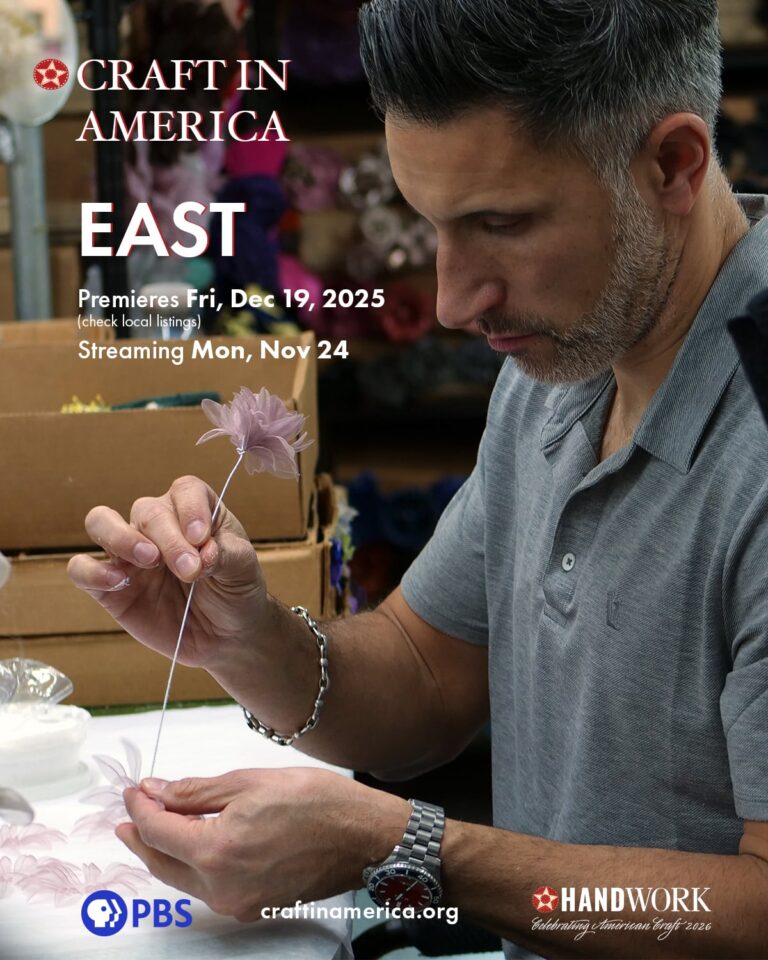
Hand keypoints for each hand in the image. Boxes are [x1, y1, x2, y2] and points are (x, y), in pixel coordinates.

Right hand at [67, 476, 267, 668]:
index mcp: (193, 510)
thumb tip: (202, 550)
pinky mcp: (109, 586)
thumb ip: (224, 555)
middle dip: (168, 538)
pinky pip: (82, 568)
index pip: (184, 490)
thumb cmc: (236, 591)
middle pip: (146, 510)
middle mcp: (158, 525)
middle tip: (189, 569)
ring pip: (101, 522)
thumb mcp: (243, 570)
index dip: (191, 510)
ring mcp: (129, 553)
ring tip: (149, 560)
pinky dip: (92, 571)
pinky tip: (117, 582)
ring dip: (121, 537)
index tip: (203, 539)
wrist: (226, 635)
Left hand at [117, 768, 409, 920]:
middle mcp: (221, 887)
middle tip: (128, 814)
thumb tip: (158, 790)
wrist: (363, 835)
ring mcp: (236, 902)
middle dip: (140, 836)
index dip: (140, 806)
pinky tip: (193, 843)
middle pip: (162, 862)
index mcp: (217, 850)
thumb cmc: (317, 802)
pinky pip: (207, 887)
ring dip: (164, 851)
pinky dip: (191, 864)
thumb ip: (197, 791)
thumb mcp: (251, 781)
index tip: (135, 788)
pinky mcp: (252, 906)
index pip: (158, 829)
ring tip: (154, 825)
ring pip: (182, 879)